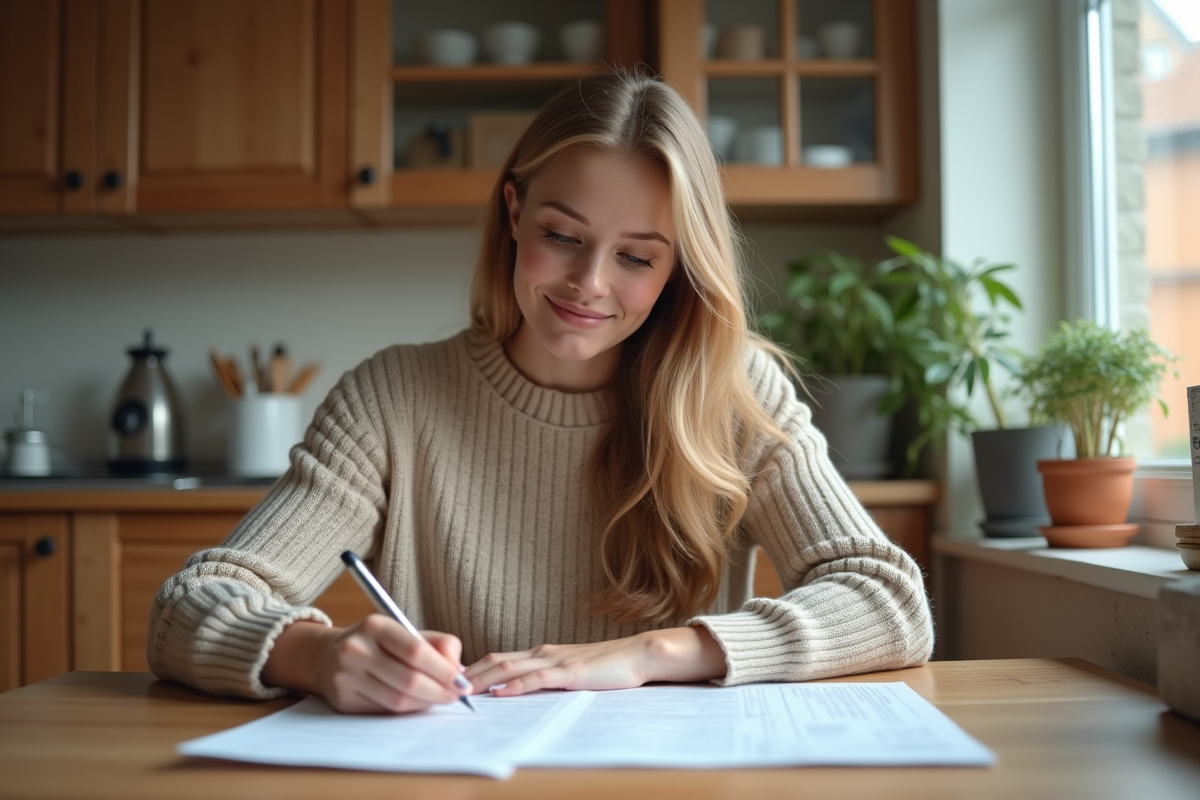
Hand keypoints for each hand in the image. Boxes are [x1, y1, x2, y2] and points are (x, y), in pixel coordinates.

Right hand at [262, 616, 471, 713]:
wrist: (326, 656)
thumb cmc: (377, 643)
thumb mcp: (404, 632)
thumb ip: (437, 644)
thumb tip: (459, 670)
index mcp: (375, 626)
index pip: (416, 652)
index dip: (443, 670)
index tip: (462, 682)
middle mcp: (356, 649)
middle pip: (409, 680)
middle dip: (439, 691)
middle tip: (456, 696)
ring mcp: (346, 676)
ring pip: (397, 700)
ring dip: (426, 704)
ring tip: (440, 700)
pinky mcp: (342, 700)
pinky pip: (384, 710)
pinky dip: (407, 710)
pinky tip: (417, 704)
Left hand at [464, 626, 726, 696]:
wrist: (639, 654)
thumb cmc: (607, 667)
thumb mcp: (570, 672)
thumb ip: (545, 678)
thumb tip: (516, 691)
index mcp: (541, 653)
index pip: (497, 658)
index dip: (470, 668)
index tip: (447, 680)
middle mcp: (543, 652)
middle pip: (495, 660)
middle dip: (466, 673)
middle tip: (439, 686)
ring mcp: (556, 660)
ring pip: (510, 666)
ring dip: (481, 678)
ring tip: (458, 689)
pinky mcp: (571, 671)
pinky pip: (537, 678)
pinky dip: (515, 684)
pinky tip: (500, 691)